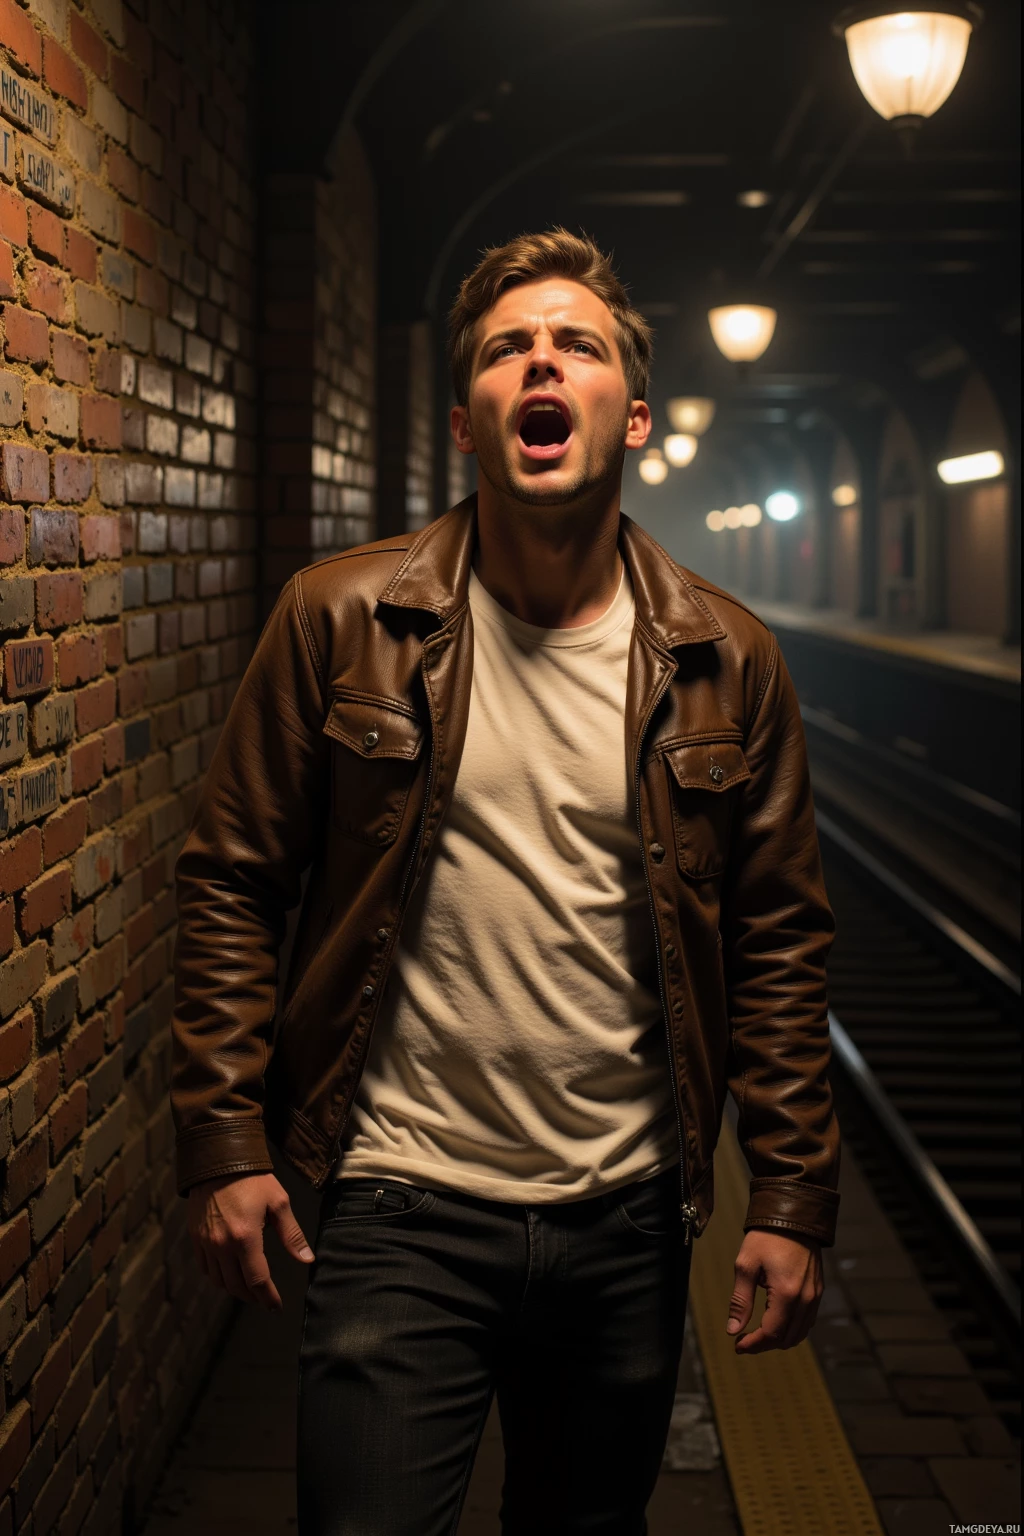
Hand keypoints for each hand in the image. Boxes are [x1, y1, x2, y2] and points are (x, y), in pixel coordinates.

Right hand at [188, 1172, 314, 1310]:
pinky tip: (228, 1273)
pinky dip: (217, 1276)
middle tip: (264, 1298)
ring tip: (249, 1288)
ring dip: (234, 1289)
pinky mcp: (195, 1237)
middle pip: (236, 1286)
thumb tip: (307, 1260)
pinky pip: (205, 1267)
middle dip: (252, 1296)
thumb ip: (292, 1235)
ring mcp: (206, 1243)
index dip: (268, 1297)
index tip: (276, 1306)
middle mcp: (222, 1245)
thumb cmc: (253, 1179)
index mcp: (245, 1238)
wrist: (218, 1160)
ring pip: (218, 1280)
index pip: (257, 1280)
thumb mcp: (279, 1203)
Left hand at [727, 1229, 822, 1353]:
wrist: (793, 1216)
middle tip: (745, 1341)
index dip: (754, 1344)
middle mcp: (805, 1299)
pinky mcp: (818, 1291)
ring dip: (779, 1339)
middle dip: (765, 1345)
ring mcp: (815, 1296)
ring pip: (800, 1333)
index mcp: (787, 1294)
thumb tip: (733, 1330)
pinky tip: (776, 1322)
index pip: (772, 1333)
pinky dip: (792, 1329)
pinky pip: (807, 1321)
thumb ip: (740, 1301)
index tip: (738, 1346)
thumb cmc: (766, 1237)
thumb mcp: (746, 1265)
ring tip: (758, 1334)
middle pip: (787, 1339)